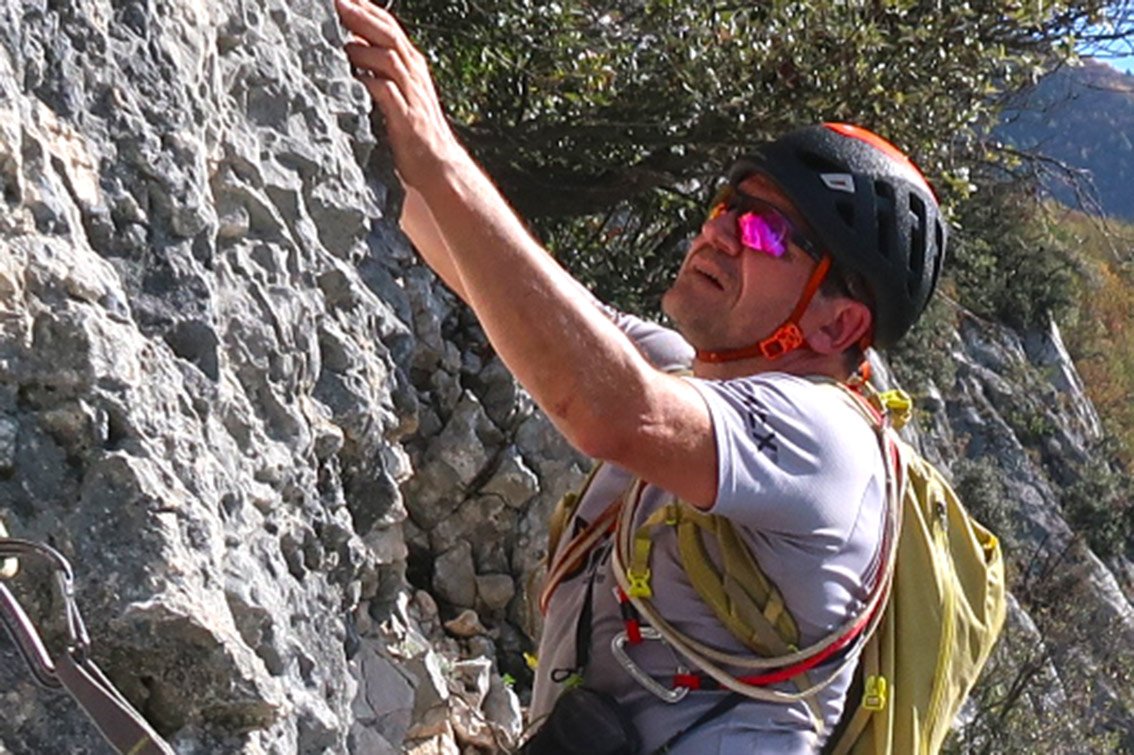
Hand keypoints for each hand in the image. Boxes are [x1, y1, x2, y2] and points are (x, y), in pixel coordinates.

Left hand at [334, 0, 463, 189]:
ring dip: (364, 50)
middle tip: (338, 3)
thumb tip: (352, 43)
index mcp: (411, 65)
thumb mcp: (398, 91)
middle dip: (363, 18)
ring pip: (389, 60)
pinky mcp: (406, 118)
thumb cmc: (414, 129)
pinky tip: (355, 79)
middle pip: (389, 36)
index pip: (389, 26)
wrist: (439, 165)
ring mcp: (412, 95)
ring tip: (341, 45)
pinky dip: (371, 82)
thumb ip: (379, 67)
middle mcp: (414, 74)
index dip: (367, 8)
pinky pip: (388, 93)